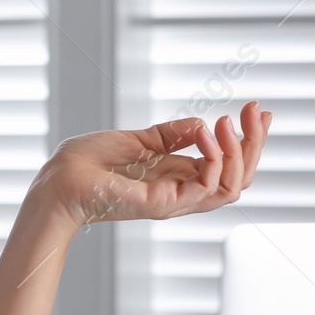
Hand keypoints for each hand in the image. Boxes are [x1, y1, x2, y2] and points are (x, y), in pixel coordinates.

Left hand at [33, 100, 271, 230]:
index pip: (228, 166)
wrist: (56, 180)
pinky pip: (205, 187)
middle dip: (254, 143)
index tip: (258, 110)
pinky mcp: (161, 203)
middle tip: (258, 111)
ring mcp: (173, 200)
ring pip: (231, 188)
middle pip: (239, 178)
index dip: (248, 140)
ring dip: (239, 152)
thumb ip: (170, 135)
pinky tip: (206, 134)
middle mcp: (180, 192)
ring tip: (229, 121)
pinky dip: (213, 160)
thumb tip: (202, 123)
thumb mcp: (137, 140)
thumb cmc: (86, 163)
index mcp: (177, 178)